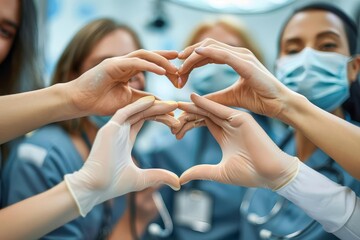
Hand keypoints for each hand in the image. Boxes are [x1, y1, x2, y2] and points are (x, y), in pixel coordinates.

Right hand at [64, 96, 180, 215]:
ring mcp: (114, 129)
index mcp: (125, 141)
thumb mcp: (143, 179)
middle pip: (142, 114)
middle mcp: (119, 132)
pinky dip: (138, 105)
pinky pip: (125, 112)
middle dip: (159, 109)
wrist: (95, 188)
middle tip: (177, 105)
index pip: (143, 121)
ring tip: (172, 103)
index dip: (158, 116)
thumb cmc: (113, 185)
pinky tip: (153, 101)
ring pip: (136, 111)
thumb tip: (178, 184)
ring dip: (153, 106)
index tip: (174, 116)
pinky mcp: (109, 129)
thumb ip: (160, 176)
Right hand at [65, 50, 178, 116]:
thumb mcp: (129, 101)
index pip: (151, 64)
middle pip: (151, 56)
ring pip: (144, 55)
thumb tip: (164, 103)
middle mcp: (125, 63)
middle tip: (182, 69)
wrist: (79, 102)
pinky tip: (161, 71)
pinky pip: (134, 62)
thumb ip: (145, 100)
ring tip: (175, 69)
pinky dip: (149, 65)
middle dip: (168, 60)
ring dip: (161, 61)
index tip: (180, 76)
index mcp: (129, 70)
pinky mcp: (112, 65)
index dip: (166, 67)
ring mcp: (118, 62)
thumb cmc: (100, 102)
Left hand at [174, 93, 298, 189]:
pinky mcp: (242, 118)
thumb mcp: (218, 173)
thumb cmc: (249, 174)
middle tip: (169, 114)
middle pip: (203, 115)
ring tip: (176, 104)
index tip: (172, 126)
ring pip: (209, 111)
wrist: (271, 175)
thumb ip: (200, 172)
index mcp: (225, 136)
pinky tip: (192, 99)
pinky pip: (220, 109)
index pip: (202, 123)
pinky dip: (206, 104)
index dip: (187, 123)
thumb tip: (180, 179)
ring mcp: (235, 121)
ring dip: (193, 107)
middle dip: (187, 115)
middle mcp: (229, 126)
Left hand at [178, 38, 299, 118]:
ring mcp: (243, 56)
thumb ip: (214, 97)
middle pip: (206, 47)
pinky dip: (208, 52)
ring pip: (211, 48)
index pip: (207, 53)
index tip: (179, 71)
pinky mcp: (247, 64)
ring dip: (193, 56)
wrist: (278, 105)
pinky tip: (195, 55)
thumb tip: (197, 100)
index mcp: (234, 59)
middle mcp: (238, 54)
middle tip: (176, 69)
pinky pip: (224, 54)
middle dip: (188, 56)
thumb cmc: (259, 99)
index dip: (191, 60)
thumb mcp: (230, 97)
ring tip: (180, 66)